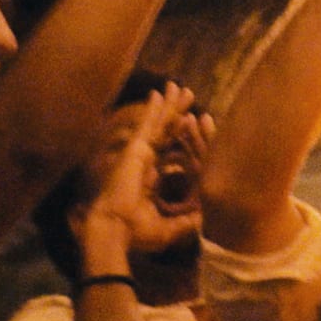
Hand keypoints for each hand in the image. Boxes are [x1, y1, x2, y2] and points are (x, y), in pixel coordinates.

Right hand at [81, 84, 214, 257]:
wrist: (116, 233)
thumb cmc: (137, 234)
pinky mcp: (136, 150)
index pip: (171, 151)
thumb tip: (204, 219)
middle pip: (166, 131)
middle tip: (188, 94)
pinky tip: (159, 93)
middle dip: (177, 112)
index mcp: (152, 178)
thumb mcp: (169, 228)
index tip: (196, 121)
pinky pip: (148, 125)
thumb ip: (186, 222)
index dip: (184, 136)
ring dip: (170, 105)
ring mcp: (140, 154)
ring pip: (159, 124)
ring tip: (179, 86)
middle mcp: (146, 162)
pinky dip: (153, 109)